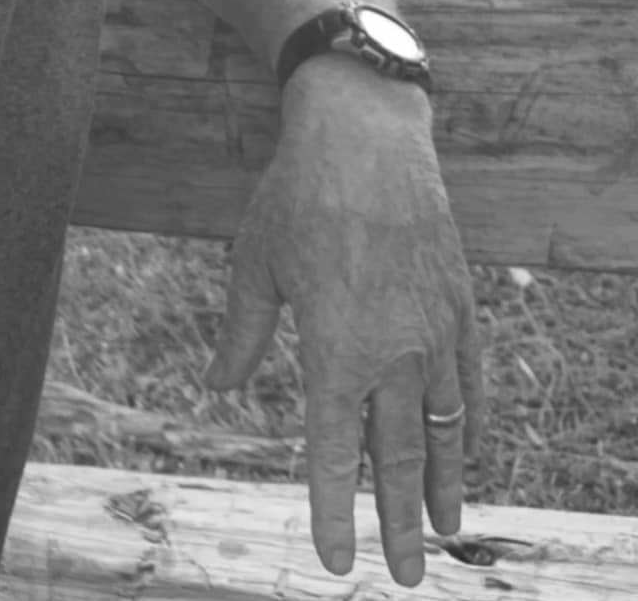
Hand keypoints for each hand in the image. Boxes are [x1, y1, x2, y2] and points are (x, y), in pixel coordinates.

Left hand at [205, 56, 483, 586]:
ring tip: (446, 530)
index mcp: (335, 347)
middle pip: (400, 457)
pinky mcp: (459, 306)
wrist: (366, 134)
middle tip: (404, 576)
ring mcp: (434, 330)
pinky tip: (466, 450)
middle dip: (402, 522)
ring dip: (444, 484)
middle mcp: (393, 351)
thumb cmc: (296, 195)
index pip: (334, 452)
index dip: (335, 511)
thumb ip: (244, 335)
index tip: (338, 562)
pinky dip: (468, 423)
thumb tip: (221, 387)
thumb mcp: (254, 264)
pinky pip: (468, 382)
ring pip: (443, 428)